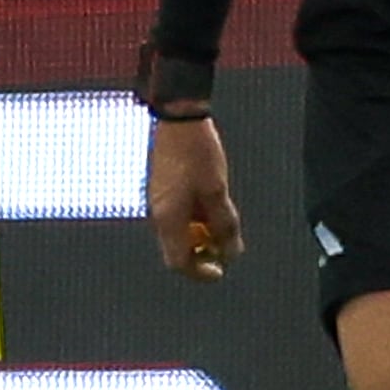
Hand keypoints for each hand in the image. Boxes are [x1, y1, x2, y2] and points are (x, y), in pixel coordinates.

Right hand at [147, 111, 238, 281]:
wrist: (178, 118)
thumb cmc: (197, 152)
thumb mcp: (218, 192)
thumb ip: (224, 225)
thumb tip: (232, 252)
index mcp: (167, 219)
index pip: (178, 262)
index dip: (200, 272)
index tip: (220, 270)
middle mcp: (158, 214)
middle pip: (177, 249)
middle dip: (202, 253)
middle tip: (226, 246)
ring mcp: (157, 200)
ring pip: (177, 232)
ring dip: (200, 235)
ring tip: (222, 223)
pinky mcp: (161, 188)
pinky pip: (176, 215)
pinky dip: (194, 220)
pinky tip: (211, 205)